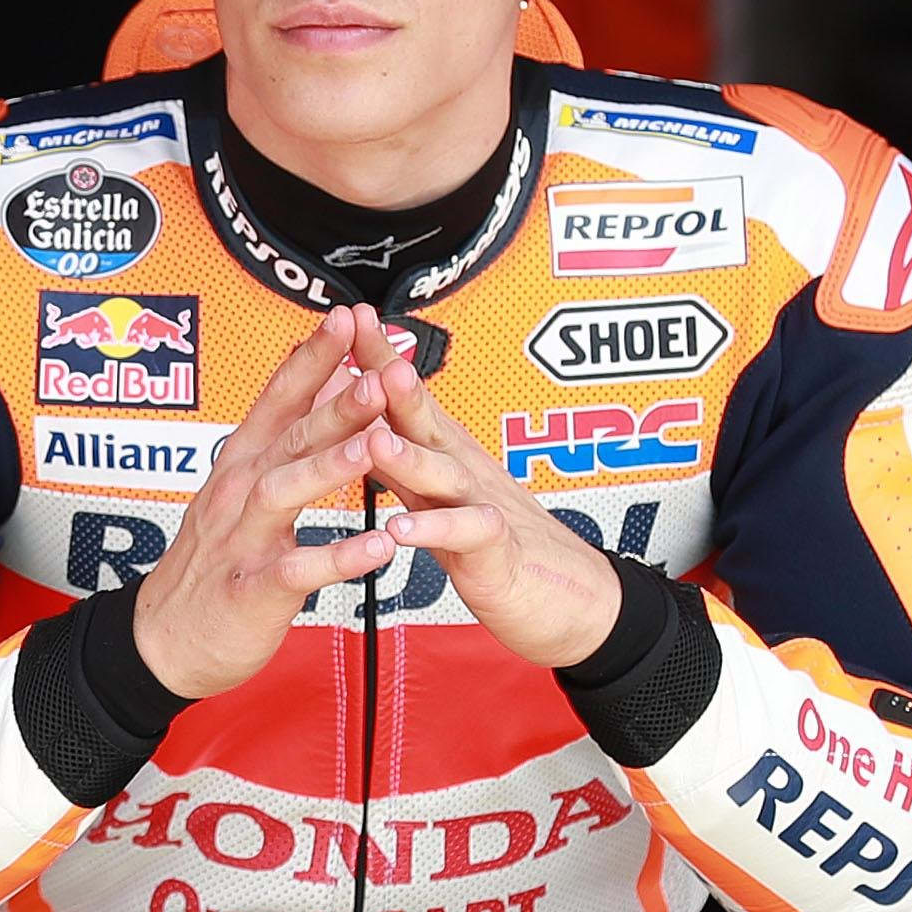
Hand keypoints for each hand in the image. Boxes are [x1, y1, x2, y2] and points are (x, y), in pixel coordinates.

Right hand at [128, 306, 408, 700]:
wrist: (165, 639)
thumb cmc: (216, 562)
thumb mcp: (242, 489)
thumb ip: (283, 437)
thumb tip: (326, 381)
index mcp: (241, 466)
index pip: (277, 399)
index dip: (312, 357)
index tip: (349, 318)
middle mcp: (238, 494)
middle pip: (287, 438)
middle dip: (333, 404)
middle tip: (376, 372)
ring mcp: (242, 542)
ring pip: (284, 494)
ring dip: (329, 468)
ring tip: (374, 446)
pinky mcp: (250, 591)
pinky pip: (297, 571)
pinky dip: (337, 558)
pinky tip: (376, 547)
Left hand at [350, 346, 627, 668]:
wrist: (564, 594)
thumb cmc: (492, 542)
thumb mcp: (437, 492)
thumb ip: (402, 456)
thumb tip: (358, 418)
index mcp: (443, 454)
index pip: (405, 399)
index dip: (377, 358)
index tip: (347, 317)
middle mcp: (463, 469)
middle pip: (424, 418)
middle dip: (390, 380)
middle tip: (361, 344)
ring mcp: (482, 504)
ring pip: (443, 473)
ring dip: (409, 453)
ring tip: (375, 437)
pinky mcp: (496, 550)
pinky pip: (466, 534)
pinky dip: (434, 530)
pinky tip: (402, 528)